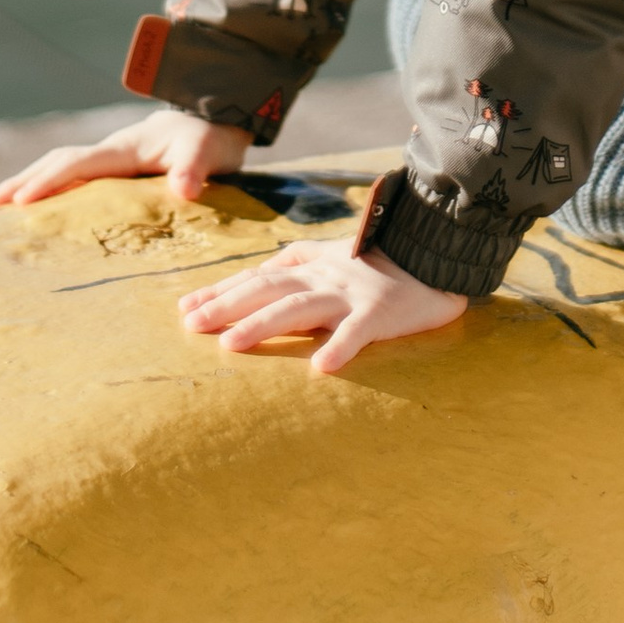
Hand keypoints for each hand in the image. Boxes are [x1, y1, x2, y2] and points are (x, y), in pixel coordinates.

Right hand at [0, 108, 248, 208]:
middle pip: (58, 162)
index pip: (79, 164)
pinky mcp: (115, 168)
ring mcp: (111, 158)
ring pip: (61, 166)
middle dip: (24, 181)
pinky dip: (50, 187)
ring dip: (30, 182)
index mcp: (124, 148)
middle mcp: (111, 151)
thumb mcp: (208, 151)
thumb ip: (195, 168)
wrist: (215, 118)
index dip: (50, 183)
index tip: (20, 202)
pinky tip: (38, 207)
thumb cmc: (209, 137)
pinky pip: (74, 176)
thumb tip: (185, 190)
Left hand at [180, 235, 465, 374]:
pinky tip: (321, 369)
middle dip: (227, 306)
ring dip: (264, 325)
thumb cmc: (382, 262)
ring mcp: (351, 294)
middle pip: (268, 289)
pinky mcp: (381, 312)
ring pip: (300, 306)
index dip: (222, 292)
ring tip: (231, 344)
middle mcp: (324, 276)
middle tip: (192, 324)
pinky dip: (339, 347)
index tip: (186, 309)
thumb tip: (255, 275)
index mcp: (312, 265)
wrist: (437, 254)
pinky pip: (358, 331)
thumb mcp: (332, 255)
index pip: (259, 278)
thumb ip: (296, 264)